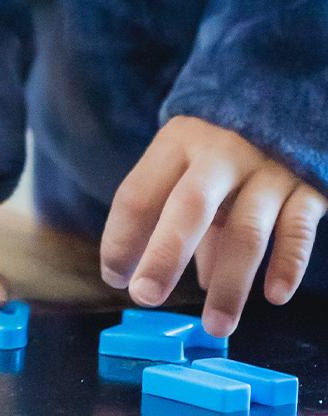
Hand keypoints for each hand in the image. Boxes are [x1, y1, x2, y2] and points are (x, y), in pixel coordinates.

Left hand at [101, 116, 326, 335]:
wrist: (284, 96)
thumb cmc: (221, 145)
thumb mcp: (190, 163)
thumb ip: (182, 219)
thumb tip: (186, 280)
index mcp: (177, 143)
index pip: (139, 193)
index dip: (121, 238)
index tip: (114, 277)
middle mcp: (219, 153)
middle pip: (187, 209)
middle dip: (164, 256)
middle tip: (145, 297)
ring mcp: (266, 169)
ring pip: (246, 232)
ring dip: (229, 283)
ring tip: (215, 326)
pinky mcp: (307, 187)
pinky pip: (297, 231)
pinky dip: (287, 265)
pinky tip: (273, 297)